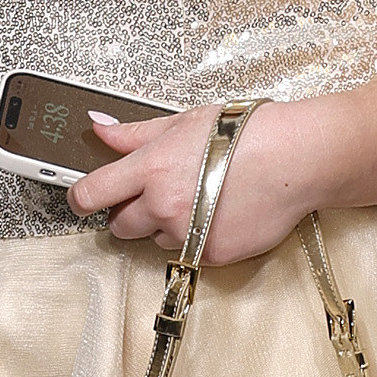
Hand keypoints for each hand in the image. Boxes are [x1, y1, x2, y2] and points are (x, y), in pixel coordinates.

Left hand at [64, 102, 322, 268]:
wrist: (296, 159)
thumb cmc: (246, 133)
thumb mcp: (183, 121)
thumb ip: (135, 133)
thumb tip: (99, 130)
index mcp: (149, 168)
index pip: (90, 194)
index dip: (80, 198)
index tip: (83, 198)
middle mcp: (162, 205)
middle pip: (118, 226)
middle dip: (127, 213)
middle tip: (151, 195)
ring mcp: (186, 233)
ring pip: (153, 240)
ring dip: (163, 226)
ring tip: (195, 200)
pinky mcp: (211, 255)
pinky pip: (187, 252)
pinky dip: (195, 238)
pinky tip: (218, 213)